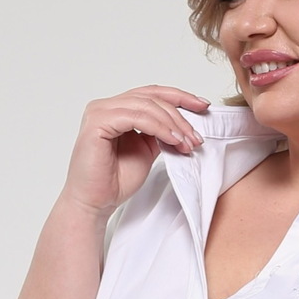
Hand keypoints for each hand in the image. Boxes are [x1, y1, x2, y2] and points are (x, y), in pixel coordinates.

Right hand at [61, 85, 209, 216]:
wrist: (96, 204)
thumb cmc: (115, 182)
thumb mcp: (146, 151)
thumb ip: (159, 134)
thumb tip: (182, 124)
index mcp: (117, 109)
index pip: (152, 94)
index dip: (179, 97)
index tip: (203, 106)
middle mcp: (107, 106)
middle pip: (151, 97)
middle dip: (180, 114)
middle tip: (196, 136)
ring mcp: (100, 111)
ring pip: (146, 105)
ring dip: (172, 123)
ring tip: (188, 142)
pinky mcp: (98, 122)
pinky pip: (136, 117)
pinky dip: (158, 127)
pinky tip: (173, 140)